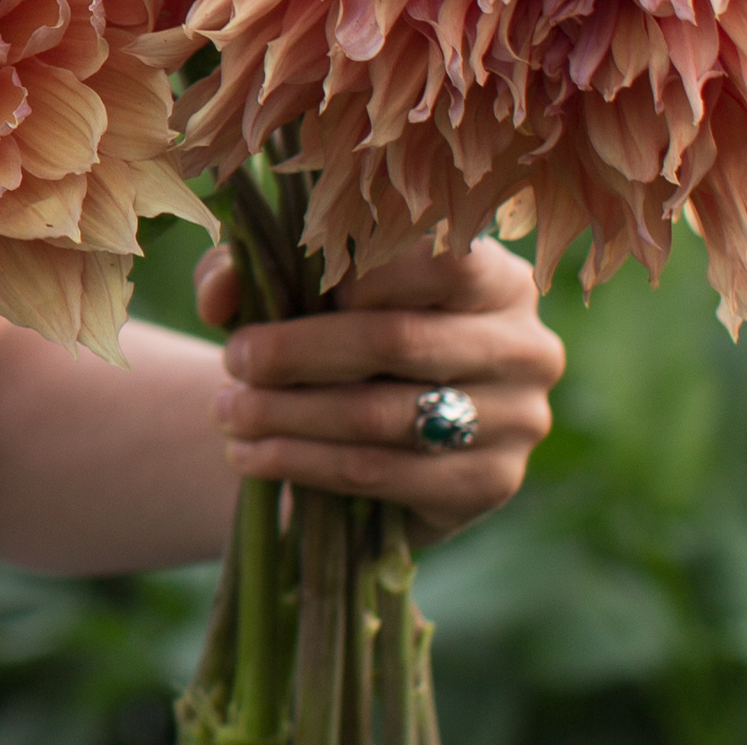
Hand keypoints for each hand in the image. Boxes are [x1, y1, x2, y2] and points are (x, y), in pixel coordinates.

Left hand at [194, 236, 563, 543]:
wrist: (377, 429)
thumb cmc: (346, 332)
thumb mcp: (301, 288)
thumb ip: (254, 270)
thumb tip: (219, 292)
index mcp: (499, 276)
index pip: (443, 260)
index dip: (366, 271)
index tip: (293, 287)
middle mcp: (526, 345)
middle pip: (402, 340)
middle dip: (300, 351)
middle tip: (234, 360)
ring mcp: (517, 421)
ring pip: (386, 415)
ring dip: (292, 416)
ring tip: (228, 411)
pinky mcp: (489, 486)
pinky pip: (385, 475)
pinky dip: (307, 465)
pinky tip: (255, 455)